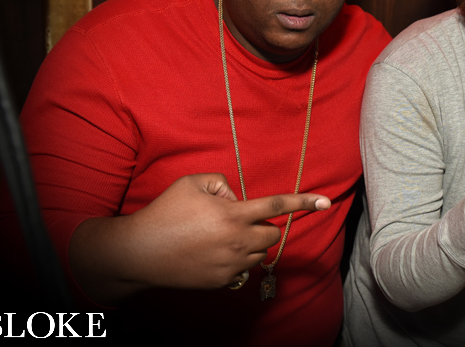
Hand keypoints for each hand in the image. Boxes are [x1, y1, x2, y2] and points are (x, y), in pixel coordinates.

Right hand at [69, 173, 329, 303]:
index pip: (276, 205)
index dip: (303, 202)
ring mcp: (231, 265)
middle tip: (236, 220)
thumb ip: (222, 182)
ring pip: (260, 253)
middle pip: (272, 234)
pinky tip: (212, 254)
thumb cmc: (164, 212)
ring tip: (219, 237)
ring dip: (251, 243)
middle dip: (263, 225)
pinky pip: (243, 270)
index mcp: (233, 214)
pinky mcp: (223, 282)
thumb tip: (236, 197)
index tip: (326, 202)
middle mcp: (237, 241)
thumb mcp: (192, 182)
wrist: (139, 253)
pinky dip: (236, 260)